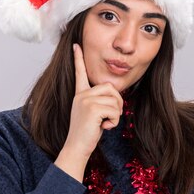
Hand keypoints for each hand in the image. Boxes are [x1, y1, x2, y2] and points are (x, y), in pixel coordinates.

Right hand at [63, 43, 123, 159]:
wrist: (77, 147)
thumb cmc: (87, 133)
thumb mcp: (93, 114)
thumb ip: (100, 101)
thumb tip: (114, 95)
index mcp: (80, 94)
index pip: (80, 73)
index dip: (78, 59)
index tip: (76, 46)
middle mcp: (81, 95)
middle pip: (111, 88)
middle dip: (117, 103)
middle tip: (110, 117)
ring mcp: (85, 100)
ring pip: (114, 100)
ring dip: (116, 114)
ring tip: (104, 123)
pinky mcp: (91, 108)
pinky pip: (114, 110)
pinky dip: (114, 121)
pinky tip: (104, 127)